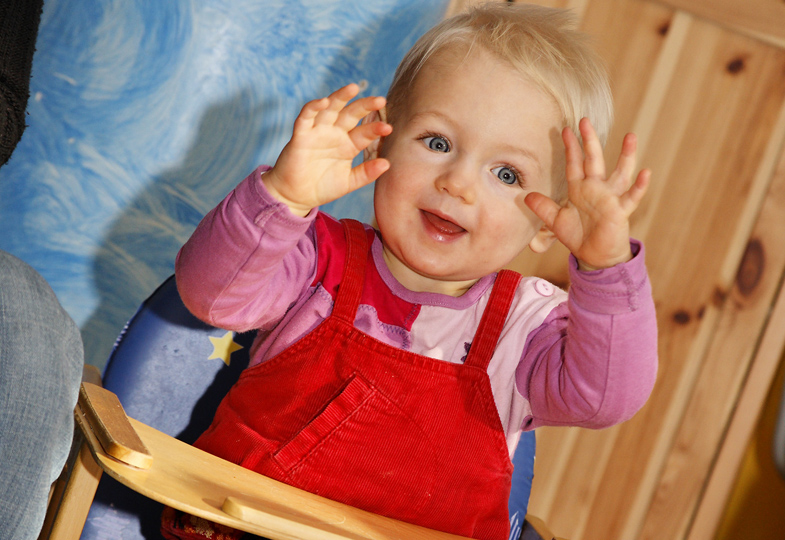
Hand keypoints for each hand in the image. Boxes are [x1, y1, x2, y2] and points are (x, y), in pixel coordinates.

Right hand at [264, 84, 392, 216]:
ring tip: (353, 88)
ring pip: (330, 108)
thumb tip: (387, 163)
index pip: (365, 132)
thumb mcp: (349, 182)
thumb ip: (366, 173)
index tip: (388, 128)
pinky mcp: (301, 135)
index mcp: (348, 144)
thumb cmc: (322, 188)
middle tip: (380, 100)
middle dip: (365, 106)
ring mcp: (318, 132)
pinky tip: (323, 101)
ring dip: (340, 97)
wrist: (296, 197)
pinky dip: (313, 107)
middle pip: (351, 114)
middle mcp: (335, 134)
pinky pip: (306, 116)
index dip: (376, 129)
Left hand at [525, 118, 649, 269]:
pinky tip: (646, 173)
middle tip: (585, 121)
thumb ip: (543, 207)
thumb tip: (525, 196)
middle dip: (590, 141)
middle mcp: (596, 189)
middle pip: (594, 160)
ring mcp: (610, 198)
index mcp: (579, 189)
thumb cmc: (578, 235)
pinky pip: (631, 197)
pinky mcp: (621, 212)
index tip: (565, 130)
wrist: (595, 256)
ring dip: (626, 156)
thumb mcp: (556, 221)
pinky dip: (639, 186)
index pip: (574, 164)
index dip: (570, 148)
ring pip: (620, 173)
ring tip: (631, 136)